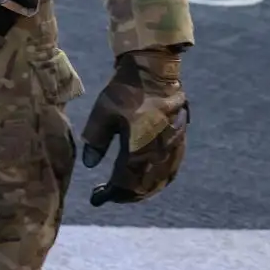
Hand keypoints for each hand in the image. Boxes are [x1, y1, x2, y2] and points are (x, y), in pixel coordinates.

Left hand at [81, 47, 188, 205]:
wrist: (154, 72)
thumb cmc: (125, 91)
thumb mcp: (103, 113)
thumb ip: (96, 140)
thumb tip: (90, 165)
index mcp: (140, 149)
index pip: (125, 182)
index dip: (111, 193)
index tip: (97, 197)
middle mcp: (160, 153)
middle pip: (144, 185)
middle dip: (125, 194)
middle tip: (108, 195)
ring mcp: (173, 148)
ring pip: (159, 180)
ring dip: (142, 190)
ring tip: (124, 191)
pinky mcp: (179, 141)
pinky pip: (171, 170)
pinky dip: (157, 180)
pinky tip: (146, 179)